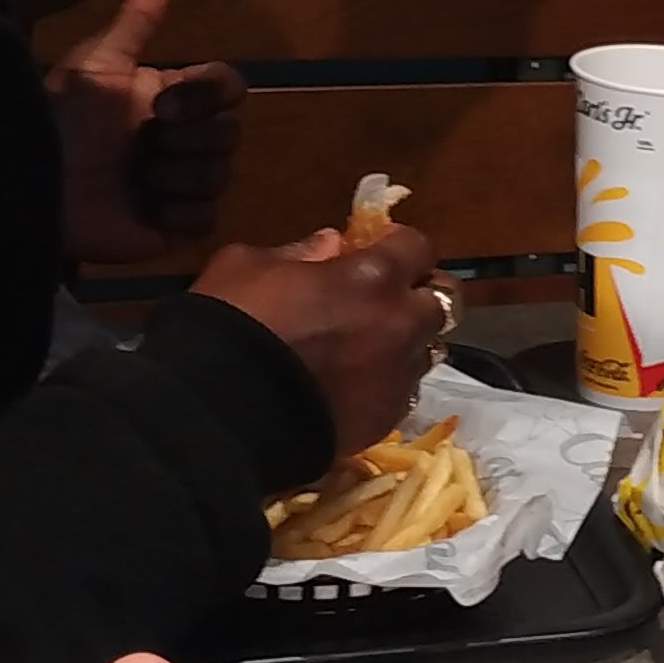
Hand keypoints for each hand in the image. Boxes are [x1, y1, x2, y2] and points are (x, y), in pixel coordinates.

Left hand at [46, 0, 245, 262]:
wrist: (34, 182)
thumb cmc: (63, 120)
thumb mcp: (95, 66)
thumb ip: (133, 25)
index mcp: (171, 99)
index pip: (228, 87)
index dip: (210, 96)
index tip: (165, 106)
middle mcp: (183, 140)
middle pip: (230, 135)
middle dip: (187, 141)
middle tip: (144, 147)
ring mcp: (180, 186)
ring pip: (219, 177)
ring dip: (176, 177)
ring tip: (136, 181)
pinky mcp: (173, 227)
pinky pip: (205, 219)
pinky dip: (178, 213)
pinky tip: (145, 208)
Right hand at [190, 220, 448, 454]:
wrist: (219, 413)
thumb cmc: (230, 325)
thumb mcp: (249, 267)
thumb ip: (300, 251)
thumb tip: (331, 244)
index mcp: (373, 277)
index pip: (419, 246)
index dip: (401, 245)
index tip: (380, 248)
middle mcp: (401, 323)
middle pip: (443, 300)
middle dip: (421, 293)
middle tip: (389, 296)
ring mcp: (399, 375)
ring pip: (427, 349)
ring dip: (407, 340)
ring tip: (370, 346)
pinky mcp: (387, 418)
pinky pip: (403, 391)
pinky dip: (388, 381)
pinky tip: (356, 383)